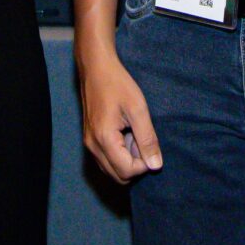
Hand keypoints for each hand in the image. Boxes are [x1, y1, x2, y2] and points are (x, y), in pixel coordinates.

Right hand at [80, 53, 163, 182]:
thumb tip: (156, 166)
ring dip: (126, 161)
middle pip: (118, 176)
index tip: (149, 144)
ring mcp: (89, 144)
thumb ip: (148, 139)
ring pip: (111, 170)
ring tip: (133, 137)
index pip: (126, 171)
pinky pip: (105, 160)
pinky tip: (125, 135)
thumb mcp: (138, 109)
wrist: (95, 68)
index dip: (143, 164)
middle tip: (142, 142)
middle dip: (135, 166)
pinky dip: (118, 156)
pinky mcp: (89, 139)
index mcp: (104, 139)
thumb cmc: (118, 84)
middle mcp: (92, 146)